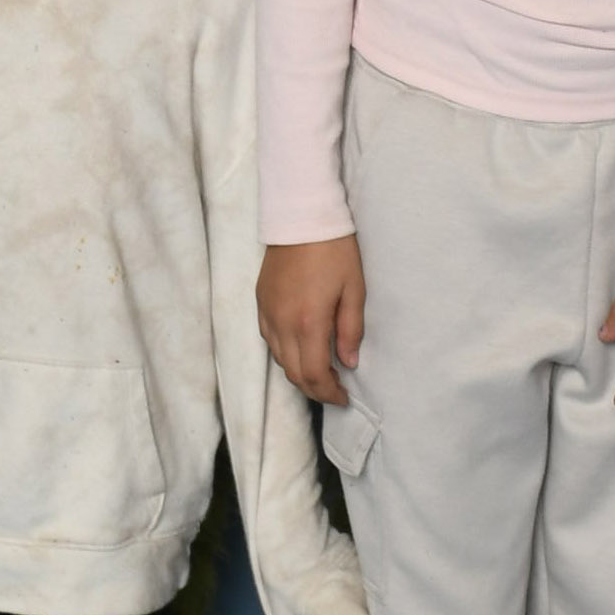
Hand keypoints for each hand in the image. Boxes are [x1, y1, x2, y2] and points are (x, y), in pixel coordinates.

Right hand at [259, 234, 364, 406]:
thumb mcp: (354, 290)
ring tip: (322, 371)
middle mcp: (282, 324)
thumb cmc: (334, 251)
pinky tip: (302, 348)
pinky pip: (270, 341)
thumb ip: (351, 330)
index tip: (344, 397)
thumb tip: (349, 362)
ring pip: (280, 360)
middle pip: (294, 375)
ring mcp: (267, 314)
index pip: (314, 375)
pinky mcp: (260, 304)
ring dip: (300, 373)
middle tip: (335, 390)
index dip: (329, 394)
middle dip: (315, 390)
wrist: (301, 218)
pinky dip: (286, 354)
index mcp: (308, 323)